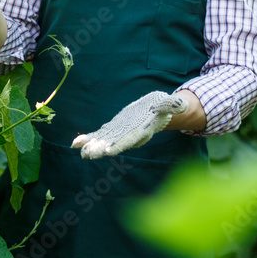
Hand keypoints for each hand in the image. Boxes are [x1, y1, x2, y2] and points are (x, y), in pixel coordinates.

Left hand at [71, 91, 187, 158]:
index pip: (131, 139)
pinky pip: (98, 135)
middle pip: (114, 144)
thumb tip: (181, 104)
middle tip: (88, 154)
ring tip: (81, 151)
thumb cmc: (164, 106)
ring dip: (92, 147)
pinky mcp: (113, 129)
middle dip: (101, 149)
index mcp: (143, 130)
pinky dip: (88, 139)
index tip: (109, 151)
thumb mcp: (169, 103)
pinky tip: (75, 143)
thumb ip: (173, 105)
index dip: (120, 144)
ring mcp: (119, 134)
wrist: (156, 109)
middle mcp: (129, 136)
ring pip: (104, 142)